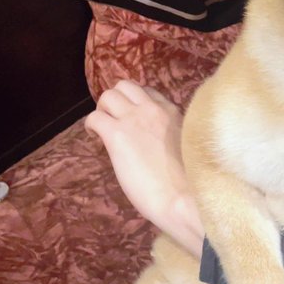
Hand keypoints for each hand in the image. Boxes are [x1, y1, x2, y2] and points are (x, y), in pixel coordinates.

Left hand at [84, 80, 204, 255]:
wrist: (185, 197)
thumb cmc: (191, 182)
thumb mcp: (186, 146)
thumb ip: (171, 135)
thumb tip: (156, 142)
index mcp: (173, 113)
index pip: (149, 93)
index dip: (136, 104)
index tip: (133, 120)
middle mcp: (154, 109)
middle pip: (126, 86)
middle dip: (116, 101)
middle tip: (114, 121)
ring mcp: (134, 119)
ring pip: (108, 95)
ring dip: (103, 110)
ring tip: (103, 130)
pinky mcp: (117, 135)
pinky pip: (94, 118)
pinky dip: (91, 126)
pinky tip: (96, 139)